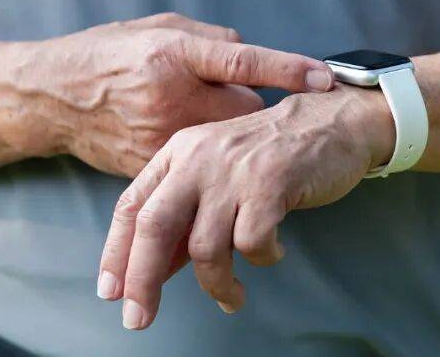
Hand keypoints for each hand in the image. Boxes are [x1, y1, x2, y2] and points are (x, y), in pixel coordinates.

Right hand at [20, 12, 334, 177]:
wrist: (53, 98)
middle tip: (243, 104)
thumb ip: (208, 38)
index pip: (243, 62)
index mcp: (174, 55)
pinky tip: (196, 152)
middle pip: (243, 113)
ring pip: (222, 147)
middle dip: (253, 111)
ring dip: (230, 139)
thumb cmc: (108, 53)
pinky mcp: (151, 165)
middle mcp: (171, 97)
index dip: (288, 68)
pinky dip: (204, 161)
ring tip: (213, 127)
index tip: (326, 77)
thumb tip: (248, 50)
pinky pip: (196, 169)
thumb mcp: (157, 27)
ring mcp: (160, 136)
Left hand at [96, 86, 394, 328]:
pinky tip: (273, 252)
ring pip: (205, 247)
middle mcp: (198, 158)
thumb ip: (186, 216)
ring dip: (217, 285)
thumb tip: (152, 270)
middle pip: (154, 226)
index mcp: (178, 153)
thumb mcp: (216, 173)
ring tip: (231, 298)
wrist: (330, 121)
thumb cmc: (270, 155)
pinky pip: (252, 244)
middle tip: (139, 318)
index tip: (110, 291)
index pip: (133, 205)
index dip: (116, 251)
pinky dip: (262, 259)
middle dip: (143, 280)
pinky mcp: (271, 184)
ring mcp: (234, 171)